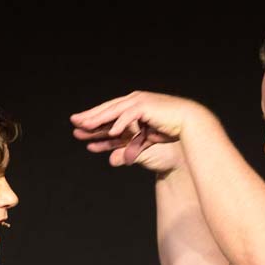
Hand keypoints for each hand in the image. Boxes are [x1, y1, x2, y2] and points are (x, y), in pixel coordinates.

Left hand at [70, 92, 202, 167]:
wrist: (190, 127)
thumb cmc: (170, 136)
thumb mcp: (144, 147)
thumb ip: (128, 152)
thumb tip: (112, 162)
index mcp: (134, 110)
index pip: (110, 115)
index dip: (95, 121)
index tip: (81, 129)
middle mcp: (134, 103)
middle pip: (107, 110)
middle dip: (90, 117)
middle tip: (74, 122)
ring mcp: (139, 103)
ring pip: (114, 111)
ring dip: (99, 118)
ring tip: (85, 126)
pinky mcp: (146, 107)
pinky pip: (129, 116)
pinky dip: (120, 123)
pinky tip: (110, 132)